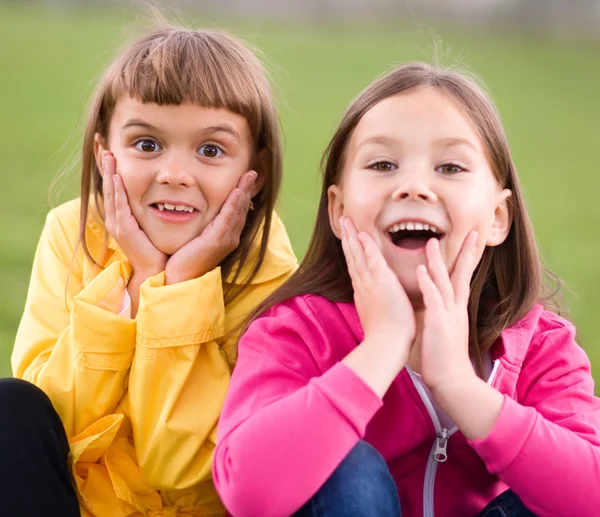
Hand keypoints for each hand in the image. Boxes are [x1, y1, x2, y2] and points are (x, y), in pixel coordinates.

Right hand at [100, 150, 167, 279]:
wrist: (155, 271)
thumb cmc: (156, 249)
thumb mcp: (151, 223)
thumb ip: (152, 207)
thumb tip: (164, 191)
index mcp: (121, 215)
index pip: (113, 185)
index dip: (109, 166)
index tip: (107, 146)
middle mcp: (116, 217)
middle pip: (107, 184)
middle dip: (105, 163)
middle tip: (101, 141)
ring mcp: (118, 224)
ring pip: (111, 192)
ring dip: (109, 172)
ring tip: (107, 153)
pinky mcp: (125, 230)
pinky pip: (120, 207)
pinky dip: (117, 191)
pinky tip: (116, 177)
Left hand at [164, 171, 256, 284]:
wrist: (180, 278)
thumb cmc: (184, 258)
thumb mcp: (196, 236)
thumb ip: (201, 223)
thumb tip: (193, 206)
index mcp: (226, 235)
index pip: (238, 210)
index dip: (243, 194)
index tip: (247, 178)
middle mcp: (231, 237)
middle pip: (242, 208)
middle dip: (248, 189)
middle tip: (253, 171)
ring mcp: (226, 239)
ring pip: (238, 211)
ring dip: (244, 191)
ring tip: (249, 175)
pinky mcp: (217, 241)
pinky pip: (228, 219)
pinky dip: (234, 204)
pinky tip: (237, 192)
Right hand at [340, 217, 414, 363]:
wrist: (387, 345)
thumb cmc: (387, 338)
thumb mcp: (377, 319)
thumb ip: (375, 309)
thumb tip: (374, 307)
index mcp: (364, 294)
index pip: (356, 268)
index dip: (352, 253)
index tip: (349, 240)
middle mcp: (363, 286)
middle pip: (352, 257)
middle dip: (347, 239)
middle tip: (342, 222)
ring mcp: (370, 283)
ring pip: (357, 255)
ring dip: (351, 237)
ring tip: (345, 221)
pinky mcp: (381, 282)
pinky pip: (372, 259)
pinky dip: (367, 246)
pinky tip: (362, 233)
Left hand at [416, 231, 478, 392]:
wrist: (452, 381)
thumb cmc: (445, 360)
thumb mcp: (445, 333)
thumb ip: (443, 318)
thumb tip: (437, 311)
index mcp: (456, 311)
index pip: (462, 280)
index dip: (466, 261)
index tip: (470, 244)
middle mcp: (455, 309)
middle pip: (461, 275)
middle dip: (466, 253)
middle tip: (471, 233)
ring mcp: (448, 315)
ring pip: (444, 282)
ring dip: (437, 262)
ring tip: (431, 242)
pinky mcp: (438, 323)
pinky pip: (433, 299)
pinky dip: (428, 283)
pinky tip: (421, 270)